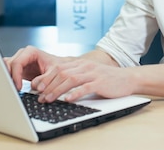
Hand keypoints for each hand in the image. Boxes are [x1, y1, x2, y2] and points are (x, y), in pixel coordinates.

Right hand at [3, 45, 73, 91]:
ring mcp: (19, 61)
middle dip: (9, 78)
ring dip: (8, 79)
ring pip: (6, 69)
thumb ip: (45, 78)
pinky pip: (8, 73)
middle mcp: (23, 55)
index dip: (16, 76)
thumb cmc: (57, 66)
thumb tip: (36, 86)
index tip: (18, 87)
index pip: (17, 63)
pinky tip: (12, 88)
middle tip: (12, 90)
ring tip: (12, 89)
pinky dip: (9, 80)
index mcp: (30, 52)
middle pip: (9, 65)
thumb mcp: (54, 71)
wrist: (59, 69)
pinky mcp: (17, 69)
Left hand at [4, 46, 135, 101]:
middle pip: (61, 73)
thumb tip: (56, 87)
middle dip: (48, 85)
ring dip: (57, 90)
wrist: (127, 78)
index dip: (45, 77)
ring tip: (48, 99)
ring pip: (70, 79)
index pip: (58, 68)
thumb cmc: (106, 79)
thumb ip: (75, 78)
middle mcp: (85, 66)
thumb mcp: (88, 75)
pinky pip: (85, 87)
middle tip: (39, 96)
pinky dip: (75, 93)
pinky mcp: (100, 82)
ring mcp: (93, 73)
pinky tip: (67, 99)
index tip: (36, 87)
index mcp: (80, 64)